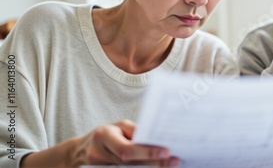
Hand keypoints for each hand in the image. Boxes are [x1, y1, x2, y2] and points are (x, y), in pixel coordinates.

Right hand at [21, 119, 178, 166]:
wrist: (81, 150)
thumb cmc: (106, 133)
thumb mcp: (119, 126)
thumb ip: (135, 131)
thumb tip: (156, 137)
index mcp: (103, 136)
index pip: (127, 149)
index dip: (147, 152)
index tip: (166, 151)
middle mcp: (99, 154)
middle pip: (130, 163)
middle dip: (154, 163)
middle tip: (174, 160)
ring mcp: (99, 167)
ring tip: (170, 165)